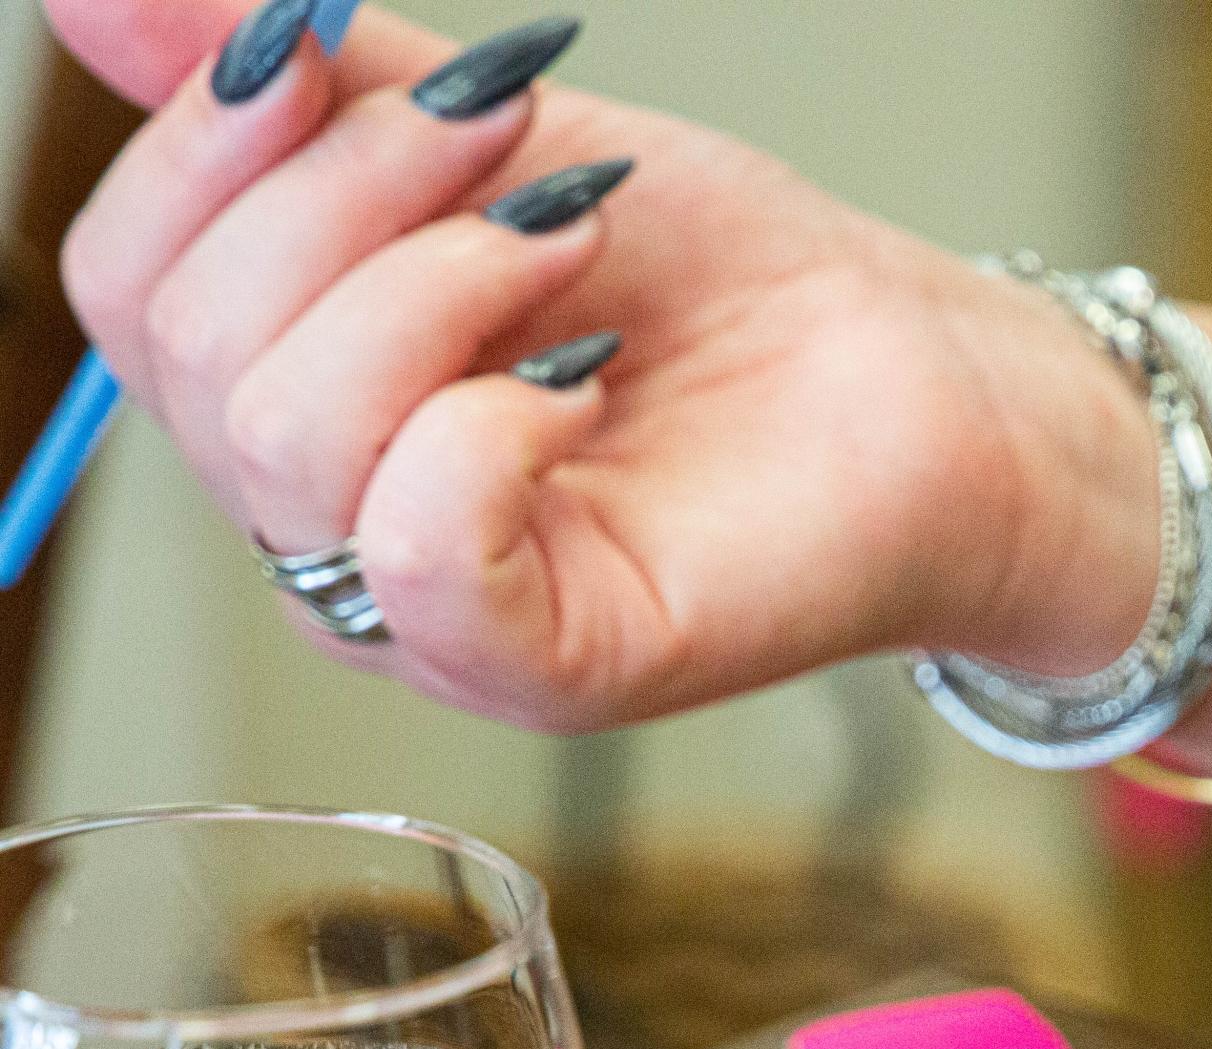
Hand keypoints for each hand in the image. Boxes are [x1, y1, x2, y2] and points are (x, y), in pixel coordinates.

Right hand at [46, 0, 1156, 728]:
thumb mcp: (498, 152)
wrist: (923, 384)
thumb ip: (318, 95)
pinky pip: (420, 551)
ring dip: (438, 281)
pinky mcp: (548, 665)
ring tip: (576, 243)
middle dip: (354, 191)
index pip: (128, 288)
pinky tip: (584, 381)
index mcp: (300, 410)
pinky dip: (487, 426)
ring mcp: (432, 619)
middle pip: (195, 351)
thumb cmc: (729, 292)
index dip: (206, 145)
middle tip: (521, 147)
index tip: (343, 52)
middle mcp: (334, 533)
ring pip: (289, 436)